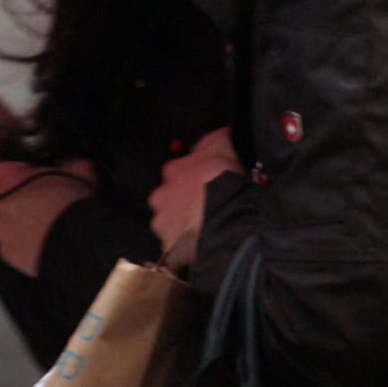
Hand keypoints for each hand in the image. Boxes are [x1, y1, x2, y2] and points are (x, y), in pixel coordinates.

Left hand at [0, 158, 98, 275]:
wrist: (78, 241)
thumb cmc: (74, 204)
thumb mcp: (76, 171)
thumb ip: (66, 165)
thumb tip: (74, 164)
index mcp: (10, 178)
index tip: (0, 175)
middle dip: (13, 201)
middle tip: (36, 204)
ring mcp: (1, 230)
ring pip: (4, 224)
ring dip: (18, 224)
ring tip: (43, 227)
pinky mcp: (7, 253)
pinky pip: (10, 246)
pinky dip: (22, 245)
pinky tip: (41, 242)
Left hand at [149, 127, 242, 268]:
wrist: (227, 217)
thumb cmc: (227, 178)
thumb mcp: (225, 146)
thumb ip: (213, 143)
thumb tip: (215, 137)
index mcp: (173, 169)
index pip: (178, 172)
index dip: (194, 179)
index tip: (208, 185)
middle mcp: (160, 195)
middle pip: (169, 199)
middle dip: (183, 204)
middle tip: (205, 210)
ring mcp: (162, 224)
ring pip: (170, 224)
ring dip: (183, 227)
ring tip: (205, 231)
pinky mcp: (168, 249)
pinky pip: (177, 250)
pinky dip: (187, 250)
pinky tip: (203, 247)